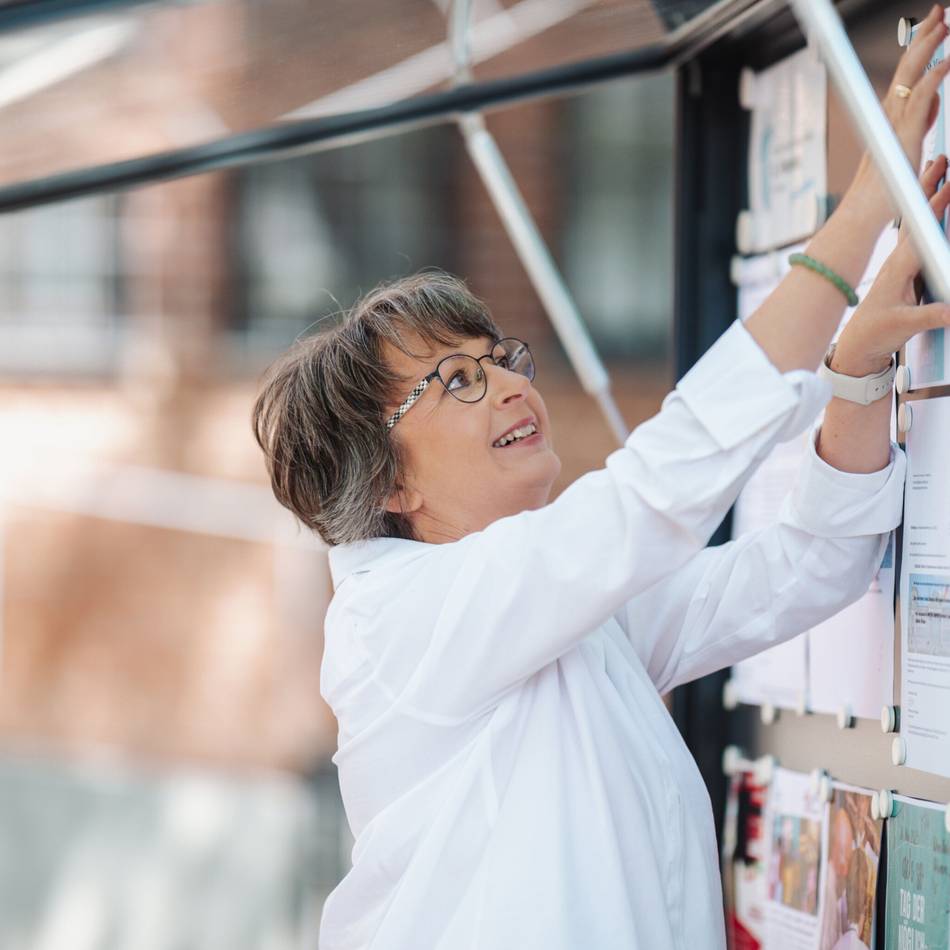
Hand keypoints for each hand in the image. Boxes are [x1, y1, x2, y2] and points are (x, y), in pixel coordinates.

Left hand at [833, 154, 949, 374]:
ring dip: (926, 196)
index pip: (921, 232)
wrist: (856, 346)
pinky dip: (927, 218)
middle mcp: (897, 262)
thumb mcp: (903, 326)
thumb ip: (930, 317)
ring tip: (935, 171)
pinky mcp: (903, 272)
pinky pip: (918, 238)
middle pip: (917, 217)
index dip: (936, 208)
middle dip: (928, 186)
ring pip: (916, 223)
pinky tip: (932, 208)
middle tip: (941, 160)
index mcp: (898, 269)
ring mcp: (900, 265)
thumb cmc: (873, 333)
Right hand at [846, 4, 949, 223]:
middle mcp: (889, 116)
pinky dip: (935, 77)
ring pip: (911, 75)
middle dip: (925, 37)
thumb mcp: (908, 145)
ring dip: (929, 47)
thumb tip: (933, 102)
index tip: (934, 28)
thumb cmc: (881, 190)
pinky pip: (921, 99)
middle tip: (939, 13)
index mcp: (890, 118)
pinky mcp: (904, 135)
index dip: (921, 49)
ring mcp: (894, 124)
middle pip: (907, 67)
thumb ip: (920, 121)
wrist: (864, 212)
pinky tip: (947, 61)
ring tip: (944, 24)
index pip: (906, 75)